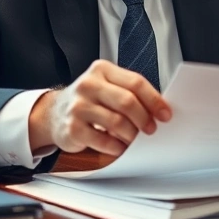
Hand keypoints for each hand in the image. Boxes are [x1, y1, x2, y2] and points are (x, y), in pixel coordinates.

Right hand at [29, 60, 171, 156]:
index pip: (135, 82)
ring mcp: (78, 106)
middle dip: (144, 118)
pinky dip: (117, 147)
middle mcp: (88, 84)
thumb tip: (158, 110)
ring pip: (117, 122)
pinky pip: (103, 140)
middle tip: (151, 129)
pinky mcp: (73, 128)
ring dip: (131, 135)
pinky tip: (120, 147)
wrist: (53, 114)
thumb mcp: (106, 87)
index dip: (154, 100)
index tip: (165, 114)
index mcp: (102, 70)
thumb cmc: (89, 100)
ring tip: (134, 139)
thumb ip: (129, 93)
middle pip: (127, 101)